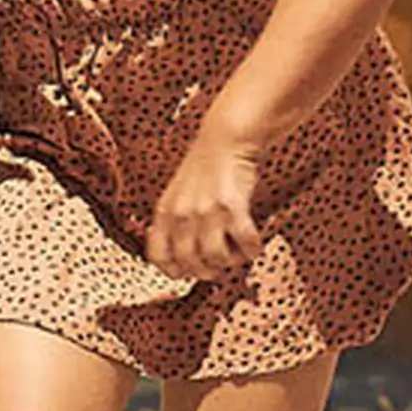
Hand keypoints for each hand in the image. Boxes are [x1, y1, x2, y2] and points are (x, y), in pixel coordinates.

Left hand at [144, 128, 263, 283]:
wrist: (225, 139)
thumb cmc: (204, 167)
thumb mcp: (176, 194)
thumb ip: (175, 223)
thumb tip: (182, 256)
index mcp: (164, 212)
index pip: (158, 257)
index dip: (174, 271)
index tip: (188, 271)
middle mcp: (182, 214)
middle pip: (189, 263)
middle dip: (207, 270)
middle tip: (219, 263)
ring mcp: (207, 211)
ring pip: (216, 258)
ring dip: (230, 261)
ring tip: (236, 251)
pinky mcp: (232, 207)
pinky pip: (244, 244)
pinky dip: (251, 249)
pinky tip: (252, 243)